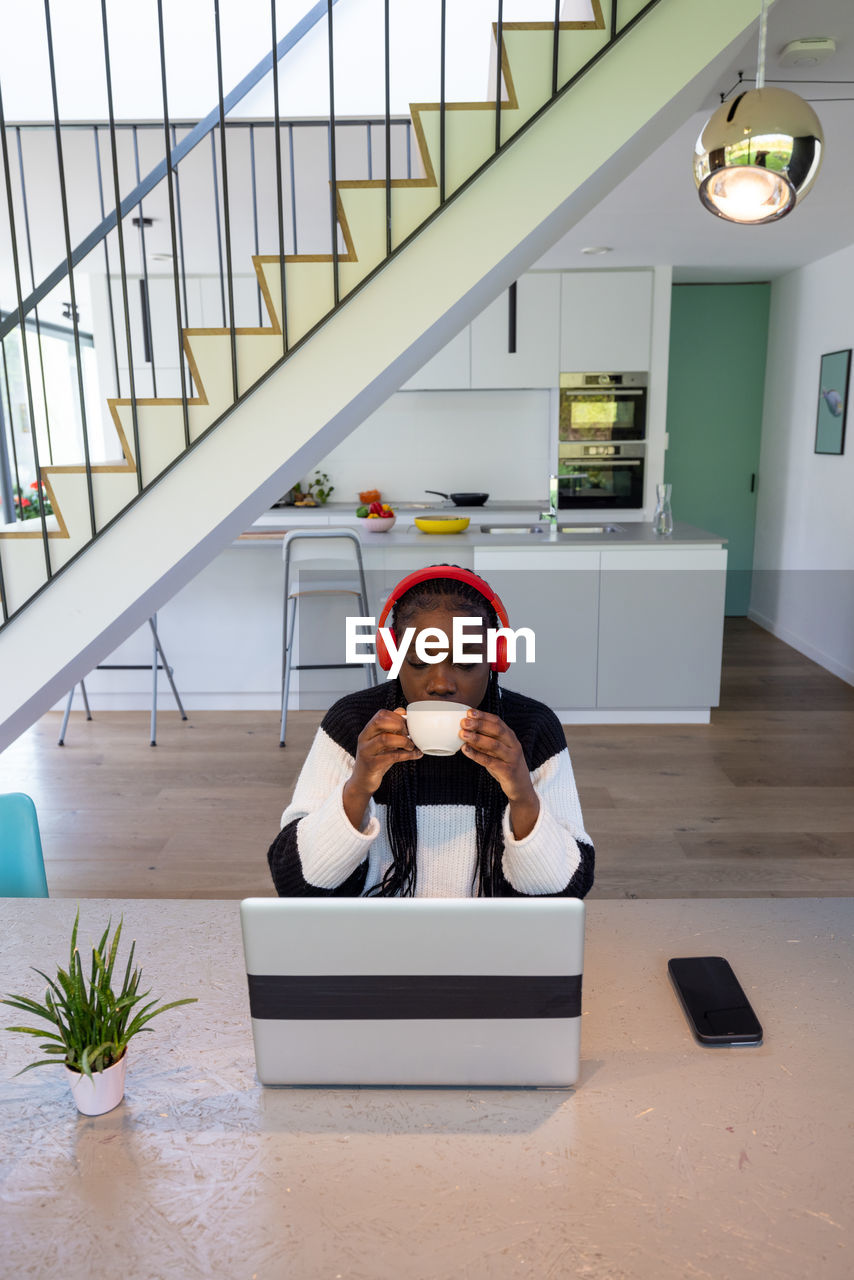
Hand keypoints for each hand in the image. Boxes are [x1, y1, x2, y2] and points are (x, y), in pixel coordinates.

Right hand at [350, 707, 422, 794]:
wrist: (362, 781)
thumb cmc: (376, 759)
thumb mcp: (382, 741)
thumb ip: (391, 727)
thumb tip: (403, 712)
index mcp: (367, 730)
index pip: (381, 714)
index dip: (397, 716)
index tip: (408, 725)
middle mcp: (364, 738)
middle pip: (380, 721)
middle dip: (399, 725)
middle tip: (409, 734)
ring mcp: (366, 751)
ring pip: (385, 739)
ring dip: (403, 740)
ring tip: (412, 746)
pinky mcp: (372, 765)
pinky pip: (391, 756)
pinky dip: (407, 755)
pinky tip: (416, 754)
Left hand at [460, 710, 539, 837]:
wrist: (521, 789)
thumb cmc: (506, 767)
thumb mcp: (496, 752)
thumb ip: (484, 743)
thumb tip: (465, 732)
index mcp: (511, 737)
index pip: (498, 722)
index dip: (483, 716)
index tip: (469, 712)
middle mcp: (513, 745)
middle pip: (497, 730)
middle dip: (480, 724)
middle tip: (463, 722)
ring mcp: (512, 758)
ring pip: (494, 745)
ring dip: (477, 738)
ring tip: (462, 734)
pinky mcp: (508, 771)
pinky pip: (491, 762)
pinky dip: (477, 755)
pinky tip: (465, 751)